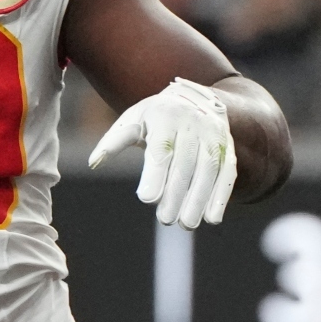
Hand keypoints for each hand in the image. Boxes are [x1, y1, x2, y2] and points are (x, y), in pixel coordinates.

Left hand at [88, 77, 237, 228]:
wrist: (193, 97)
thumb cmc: (153, 117)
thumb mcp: (132, 121)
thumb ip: (113, 142)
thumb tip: (93, 162)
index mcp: (165, 115)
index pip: (161, 149)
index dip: (155, 174)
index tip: (147, 199)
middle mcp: (193, 123)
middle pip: (185, 163)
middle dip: (176, 194)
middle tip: (165, 220)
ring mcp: (214, 134)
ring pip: (208, 170)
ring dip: (199, 199)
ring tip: (186, 224)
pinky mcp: (227, 146)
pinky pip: (227, 172)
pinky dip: (220, 196)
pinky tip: (212, 218)